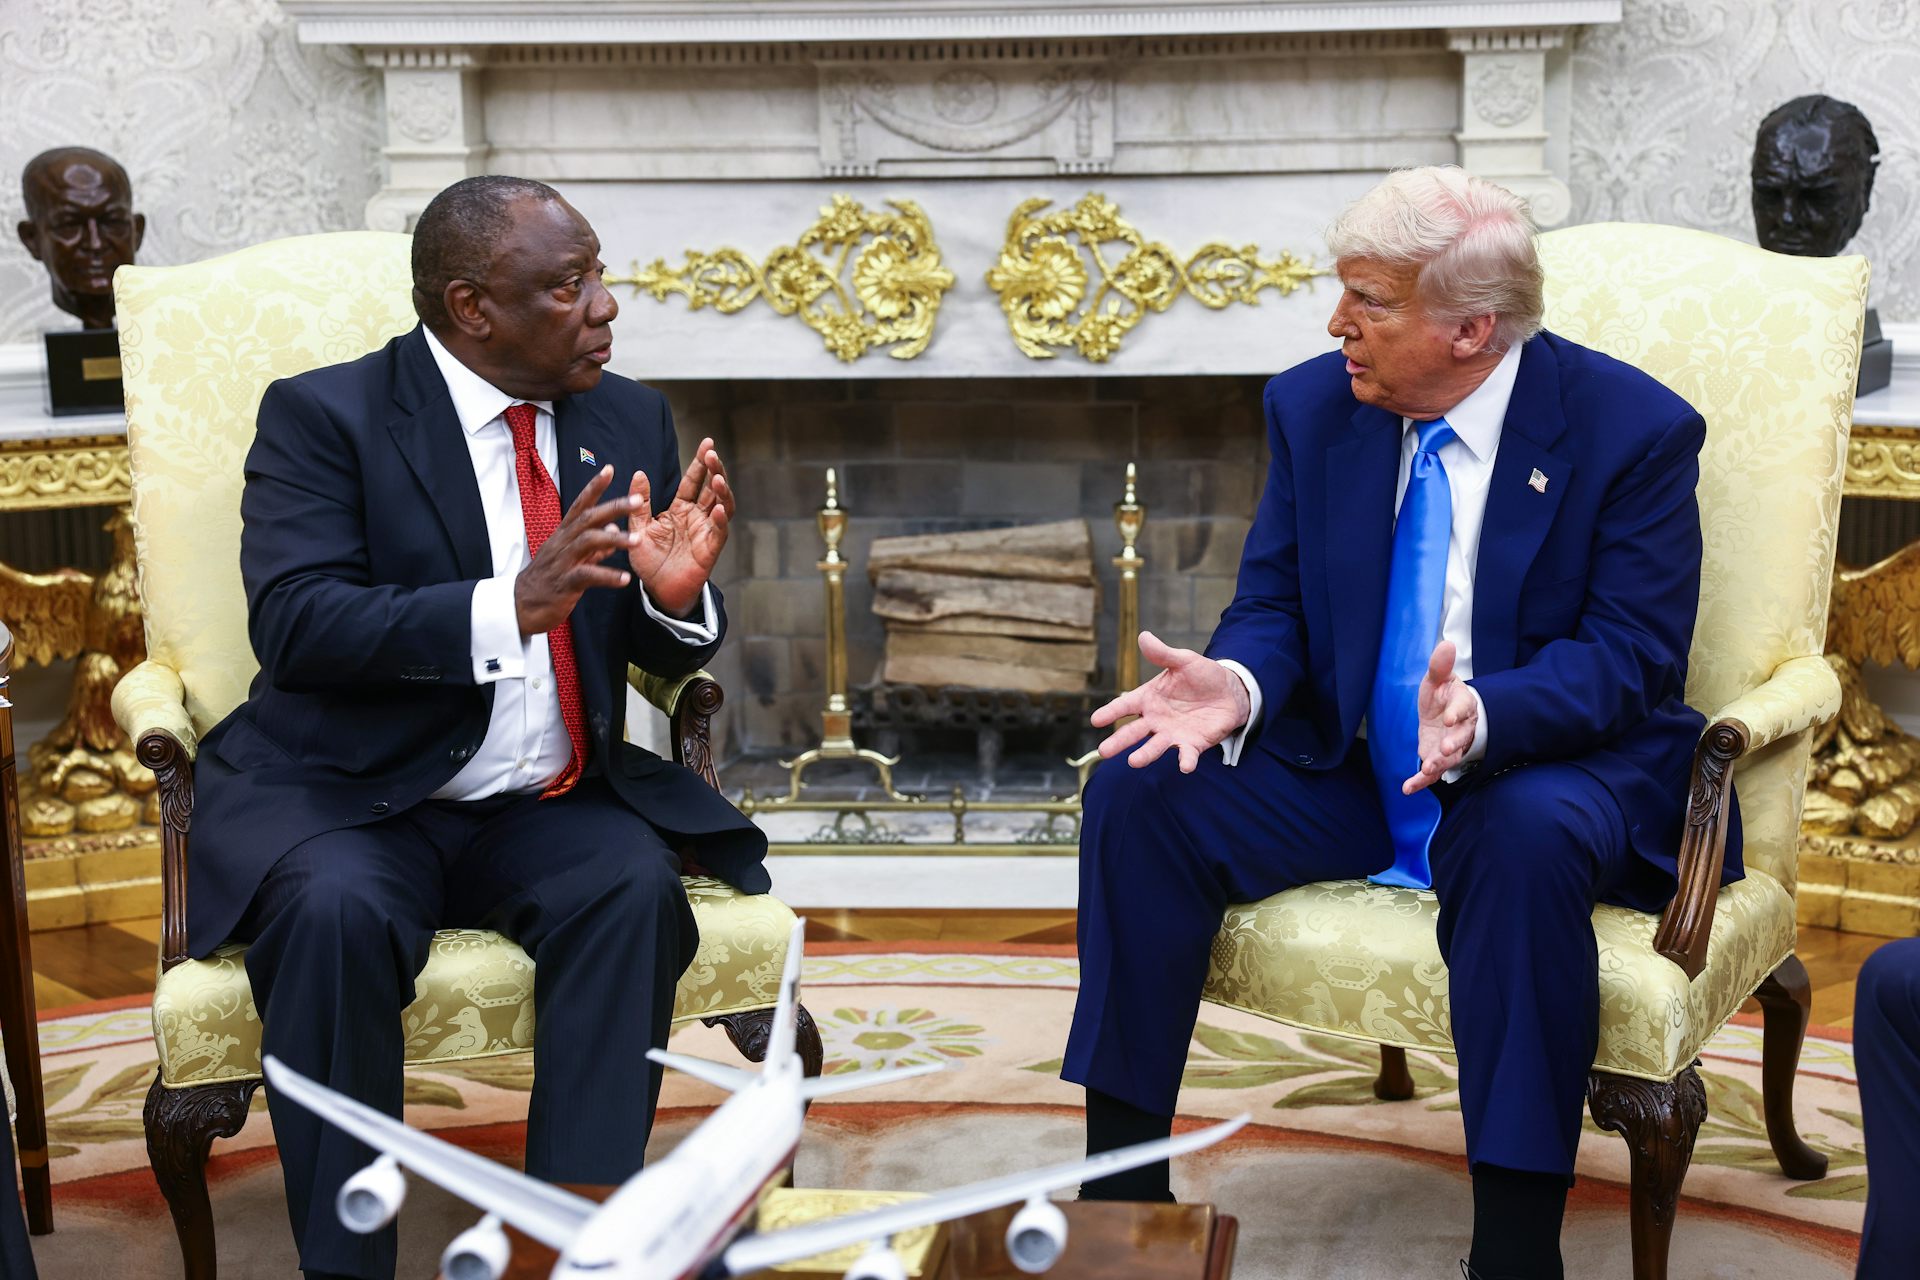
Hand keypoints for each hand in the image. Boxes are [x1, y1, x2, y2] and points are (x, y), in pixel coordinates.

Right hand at [514, 465, 640, 636]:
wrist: (520, 606)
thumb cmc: (548, 580)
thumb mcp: (571, 558)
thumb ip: (594, 545)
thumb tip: (613, 528)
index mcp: (564, 535)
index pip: (579, 505)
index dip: (594, 487)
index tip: (610, 469)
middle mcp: (562, 543)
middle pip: (587, 518)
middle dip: (613, 507)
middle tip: (637, 500)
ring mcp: (562, 562)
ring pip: (588, 542)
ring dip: (615, 540)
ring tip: (638, 541)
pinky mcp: (564, 583)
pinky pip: (586, 575)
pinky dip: (607, 576)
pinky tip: (625, 579)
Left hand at [629, 437, 734, 617]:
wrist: (657, 590)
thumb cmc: (649, 560)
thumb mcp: (638, 528)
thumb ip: (640, 503)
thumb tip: (639, 473)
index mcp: (681, 508)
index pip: (694, 481)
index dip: (701, 463)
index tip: (707, 443)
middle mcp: (697, 516)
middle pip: (711, 488)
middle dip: (714, 470)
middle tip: (712, 453)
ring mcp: (707, 531)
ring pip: (722, 505)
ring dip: (721, 491)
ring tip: (717, 478)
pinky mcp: (711, 548)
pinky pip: (719, 531)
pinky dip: (720, 519)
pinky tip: (717, 507)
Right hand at [1090, 632, 1251, 773]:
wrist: (1230, 692)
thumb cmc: (1202, 675)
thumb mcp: (1183, 660)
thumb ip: (1163, 654)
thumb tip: (1143, 636)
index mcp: (1148, 698)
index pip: (1124, 706)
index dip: (1110, 712)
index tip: (1096, 720)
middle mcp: (1156, 719)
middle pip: (1133, 732)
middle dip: (1119, 742)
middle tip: (1104, 751)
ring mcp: (1172, 734)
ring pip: (1154, 746)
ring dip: (1145, 755)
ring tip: (1133, 762)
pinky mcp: (1192, 744)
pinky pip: (1187, 754)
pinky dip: (1185, 761)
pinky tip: (1184, 766)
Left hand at [1402, 640, 1478, 794]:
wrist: (1446, 714)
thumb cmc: (1443, 695)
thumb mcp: (1438, 678)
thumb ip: (1440, 666)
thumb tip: (1446, 644)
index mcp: (1463, 705)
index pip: (1463, 708)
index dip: (1457, 713)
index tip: (1450, 718)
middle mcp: (1461, 729)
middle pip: (1460, 738)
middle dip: (1453, 744)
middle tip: (1443, 750)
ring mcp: (1450, 747)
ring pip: (1449, 758)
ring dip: (1438, 765)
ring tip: (1427, 769)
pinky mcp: (1437, 759)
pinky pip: (1431, 773)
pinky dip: (1420, 782)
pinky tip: (1407, 788)